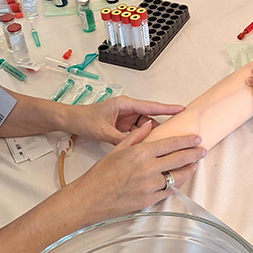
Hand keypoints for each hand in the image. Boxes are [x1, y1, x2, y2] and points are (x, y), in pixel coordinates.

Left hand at [66, 95, 183, 144]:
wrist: (72, 121)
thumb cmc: (85, 120)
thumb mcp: (103, 131)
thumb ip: (121, 139)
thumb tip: (136, 146)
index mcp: (125, 105)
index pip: (150, 106)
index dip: (167, 108)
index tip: (181, 109)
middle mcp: (128, 109)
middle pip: (150, 117)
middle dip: (161, 124)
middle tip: (174, 132)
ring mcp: (126, 118)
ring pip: (145, 126)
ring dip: (150, 133)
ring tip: (161, 143)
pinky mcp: (123, 125)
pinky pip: (137, 131)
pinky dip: (141, 138)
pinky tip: (146, 145)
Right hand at [68, 122, 205, 221]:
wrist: (89, 198)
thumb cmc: (100, 174)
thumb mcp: (117, 150)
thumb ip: (135, 136)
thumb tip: (148, 125)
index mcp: (141, 152)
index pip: (170, 144)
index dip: (186, 141)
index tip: (196, 139)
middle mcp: (148, 168)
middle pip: (179, 158)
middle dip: (194, 153)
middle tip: (202, 150)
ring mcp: (149, 185)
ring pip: (176, 176)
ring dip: (188, 170)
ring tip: (194, 165)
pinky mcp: (148, 200)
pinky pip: (167, 191)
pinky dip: (175, 184)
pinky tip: (179, 179)